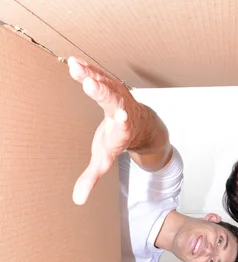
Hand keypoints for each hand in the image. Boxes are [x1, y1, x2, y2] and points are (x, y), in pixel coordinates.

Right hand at [68, 57, 137, 204]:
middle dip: (102, 93)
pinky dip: (87, 68)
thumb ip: (92, 178)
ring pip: (106, 83)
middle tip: (90, 84)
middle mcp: (123, 112)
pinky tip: (74, 61)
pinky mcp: (111, 83)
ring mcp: (119, 96)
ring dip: (91, 74)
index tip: (123, 117)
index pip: (124, 129)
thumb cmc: (119, 141)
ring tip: (75, 66)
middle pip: (114, 102)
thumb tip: (78, 200)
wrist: (140, 123)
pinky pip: (99, 75)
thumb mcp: (105, 160)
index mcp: (122, 133)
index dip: (123, 123)